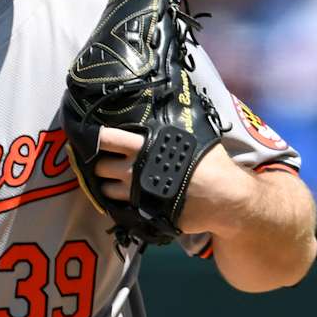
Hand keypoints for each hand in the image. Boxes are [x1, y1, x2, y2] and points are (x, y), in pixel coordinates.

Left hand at [94, 127, 248, 235]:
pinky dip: (120, 203)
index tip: (92, 136)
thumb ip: (172, 128)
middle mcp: (134, 169)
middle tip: (112, 162)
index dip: (96, 137)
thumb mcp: (192, 136)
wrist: (223, 198)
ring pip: (105, 189)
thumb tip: (174, 104)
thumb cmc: (211, 164)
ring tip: (120, 182)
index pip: (107, 138)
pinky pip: (119, 208)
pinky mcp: (142, 212)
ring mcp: (136, 194)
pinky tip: (129, 198)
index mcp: (144, 146)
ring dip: (109, 185)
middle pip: (100, 166)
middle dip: (103, 164)